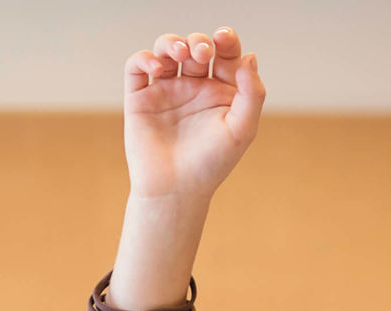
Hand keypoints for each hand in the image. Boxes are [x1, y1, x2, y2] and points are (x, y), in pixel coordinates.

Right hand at [124, 28, 265, 201]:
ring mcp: (165, 91)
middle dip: (199, 42)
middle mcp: (193, 86)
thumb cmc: (211, 165)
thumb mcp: (242, 129)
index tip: (223, 39)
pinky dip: (144, 58)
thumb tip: (249, 58)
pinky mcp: (140, 99)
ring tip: (180, 53)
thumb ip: (252, 93)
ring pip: (166, 50)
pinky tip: (156, 67)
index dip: (225, 39)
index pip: (225, 53)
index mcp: (220, 90)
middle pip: (196, 47)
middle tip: (202, 54)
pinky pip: (137, 67)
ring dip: (172, 42)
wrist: (175, 191)